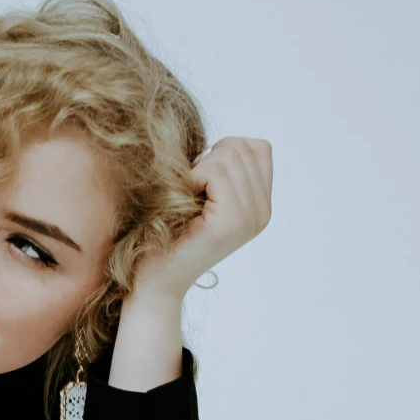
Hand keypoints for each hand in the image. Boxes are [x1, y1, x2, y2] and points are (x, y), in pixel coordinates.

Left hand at [133, 136, 273, 301]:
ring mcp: (250, 218)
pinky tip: (184, 200)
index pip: (259, 148)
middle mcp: (263, 213)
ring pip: (228, 157)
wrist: (156, 278)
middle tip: (191, 190)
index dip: (225, 151)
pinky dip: (192, 177)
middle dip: (209, 159)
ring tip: (188, 197)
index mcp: (262, 206)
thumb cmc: (171, 231)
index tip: (204, 177)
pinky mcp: (231, 222)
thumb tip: (228, 142)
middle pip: (242, 148)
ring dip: (199, 169)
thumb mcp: (205, 194)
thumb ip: (226, 168)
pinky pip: (215, 172)